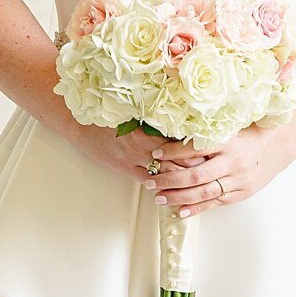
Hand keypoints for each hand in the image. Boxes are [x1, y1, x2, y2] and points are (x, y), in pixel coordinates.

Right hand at [61, 120, 205, 184]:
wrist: (79, 124)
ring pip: (165, 172)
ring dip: (182, 177)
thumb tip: (180, 110)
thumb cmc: (107, 112)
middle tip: (216, 166)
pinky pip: (149, 180)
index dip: (196, 144)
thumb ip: (155, 113)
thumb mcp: (132, 109)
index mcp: (147, 127)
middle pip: (176, 158)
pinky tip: (176, 187)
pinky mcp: (126, 169)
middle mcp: (141, 146)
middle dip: (196, 163)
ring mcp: (133, 160)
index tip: (214, 144)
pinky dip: (164, 184)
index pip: (178, 139)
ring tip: (202, 180)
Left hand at [143, 123, 295, 216]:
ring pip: (204, 192)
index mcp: (228, 142)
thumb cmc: (250, 133)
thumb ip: (208, 130)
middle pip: (196, 175)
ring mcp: (238, 179)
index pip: (196, 148)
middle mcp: (233, 162)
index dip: (173, 151)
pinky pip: (216, 203)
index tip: (155, 153)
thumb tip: (176, 128)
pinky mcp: (242, 192)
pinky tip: (181, 211)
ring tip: (159, 198)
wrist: (279, 145)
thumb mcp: (231, 126)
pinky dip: (197, 208)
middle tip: (150, 181)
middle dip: (170, 180)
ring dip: (179, 197)